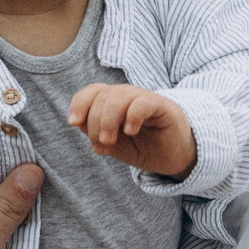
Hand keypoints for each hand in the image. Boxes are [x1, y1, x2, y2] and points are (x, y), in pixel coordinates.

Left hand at [67, 83, 197, 180]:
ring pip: (119, 96)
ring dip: (108, 120)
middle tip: (102, 144)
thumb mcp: (114, 144)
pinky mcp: (162, 106)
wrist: (173, 157)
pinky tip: (130, 131)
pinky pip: (143, 102)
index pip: (91, 91)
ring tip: (110, 141)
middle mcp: (127, 96)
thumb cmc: (142, 148)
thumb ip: (94, 132)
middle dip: (94, 122)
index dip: (79, 104)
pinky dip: (132, 116)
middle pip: (102, 96)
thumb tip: (77, 122)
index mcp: (112, 103)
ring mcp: (144, 99)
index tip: (74, 123)